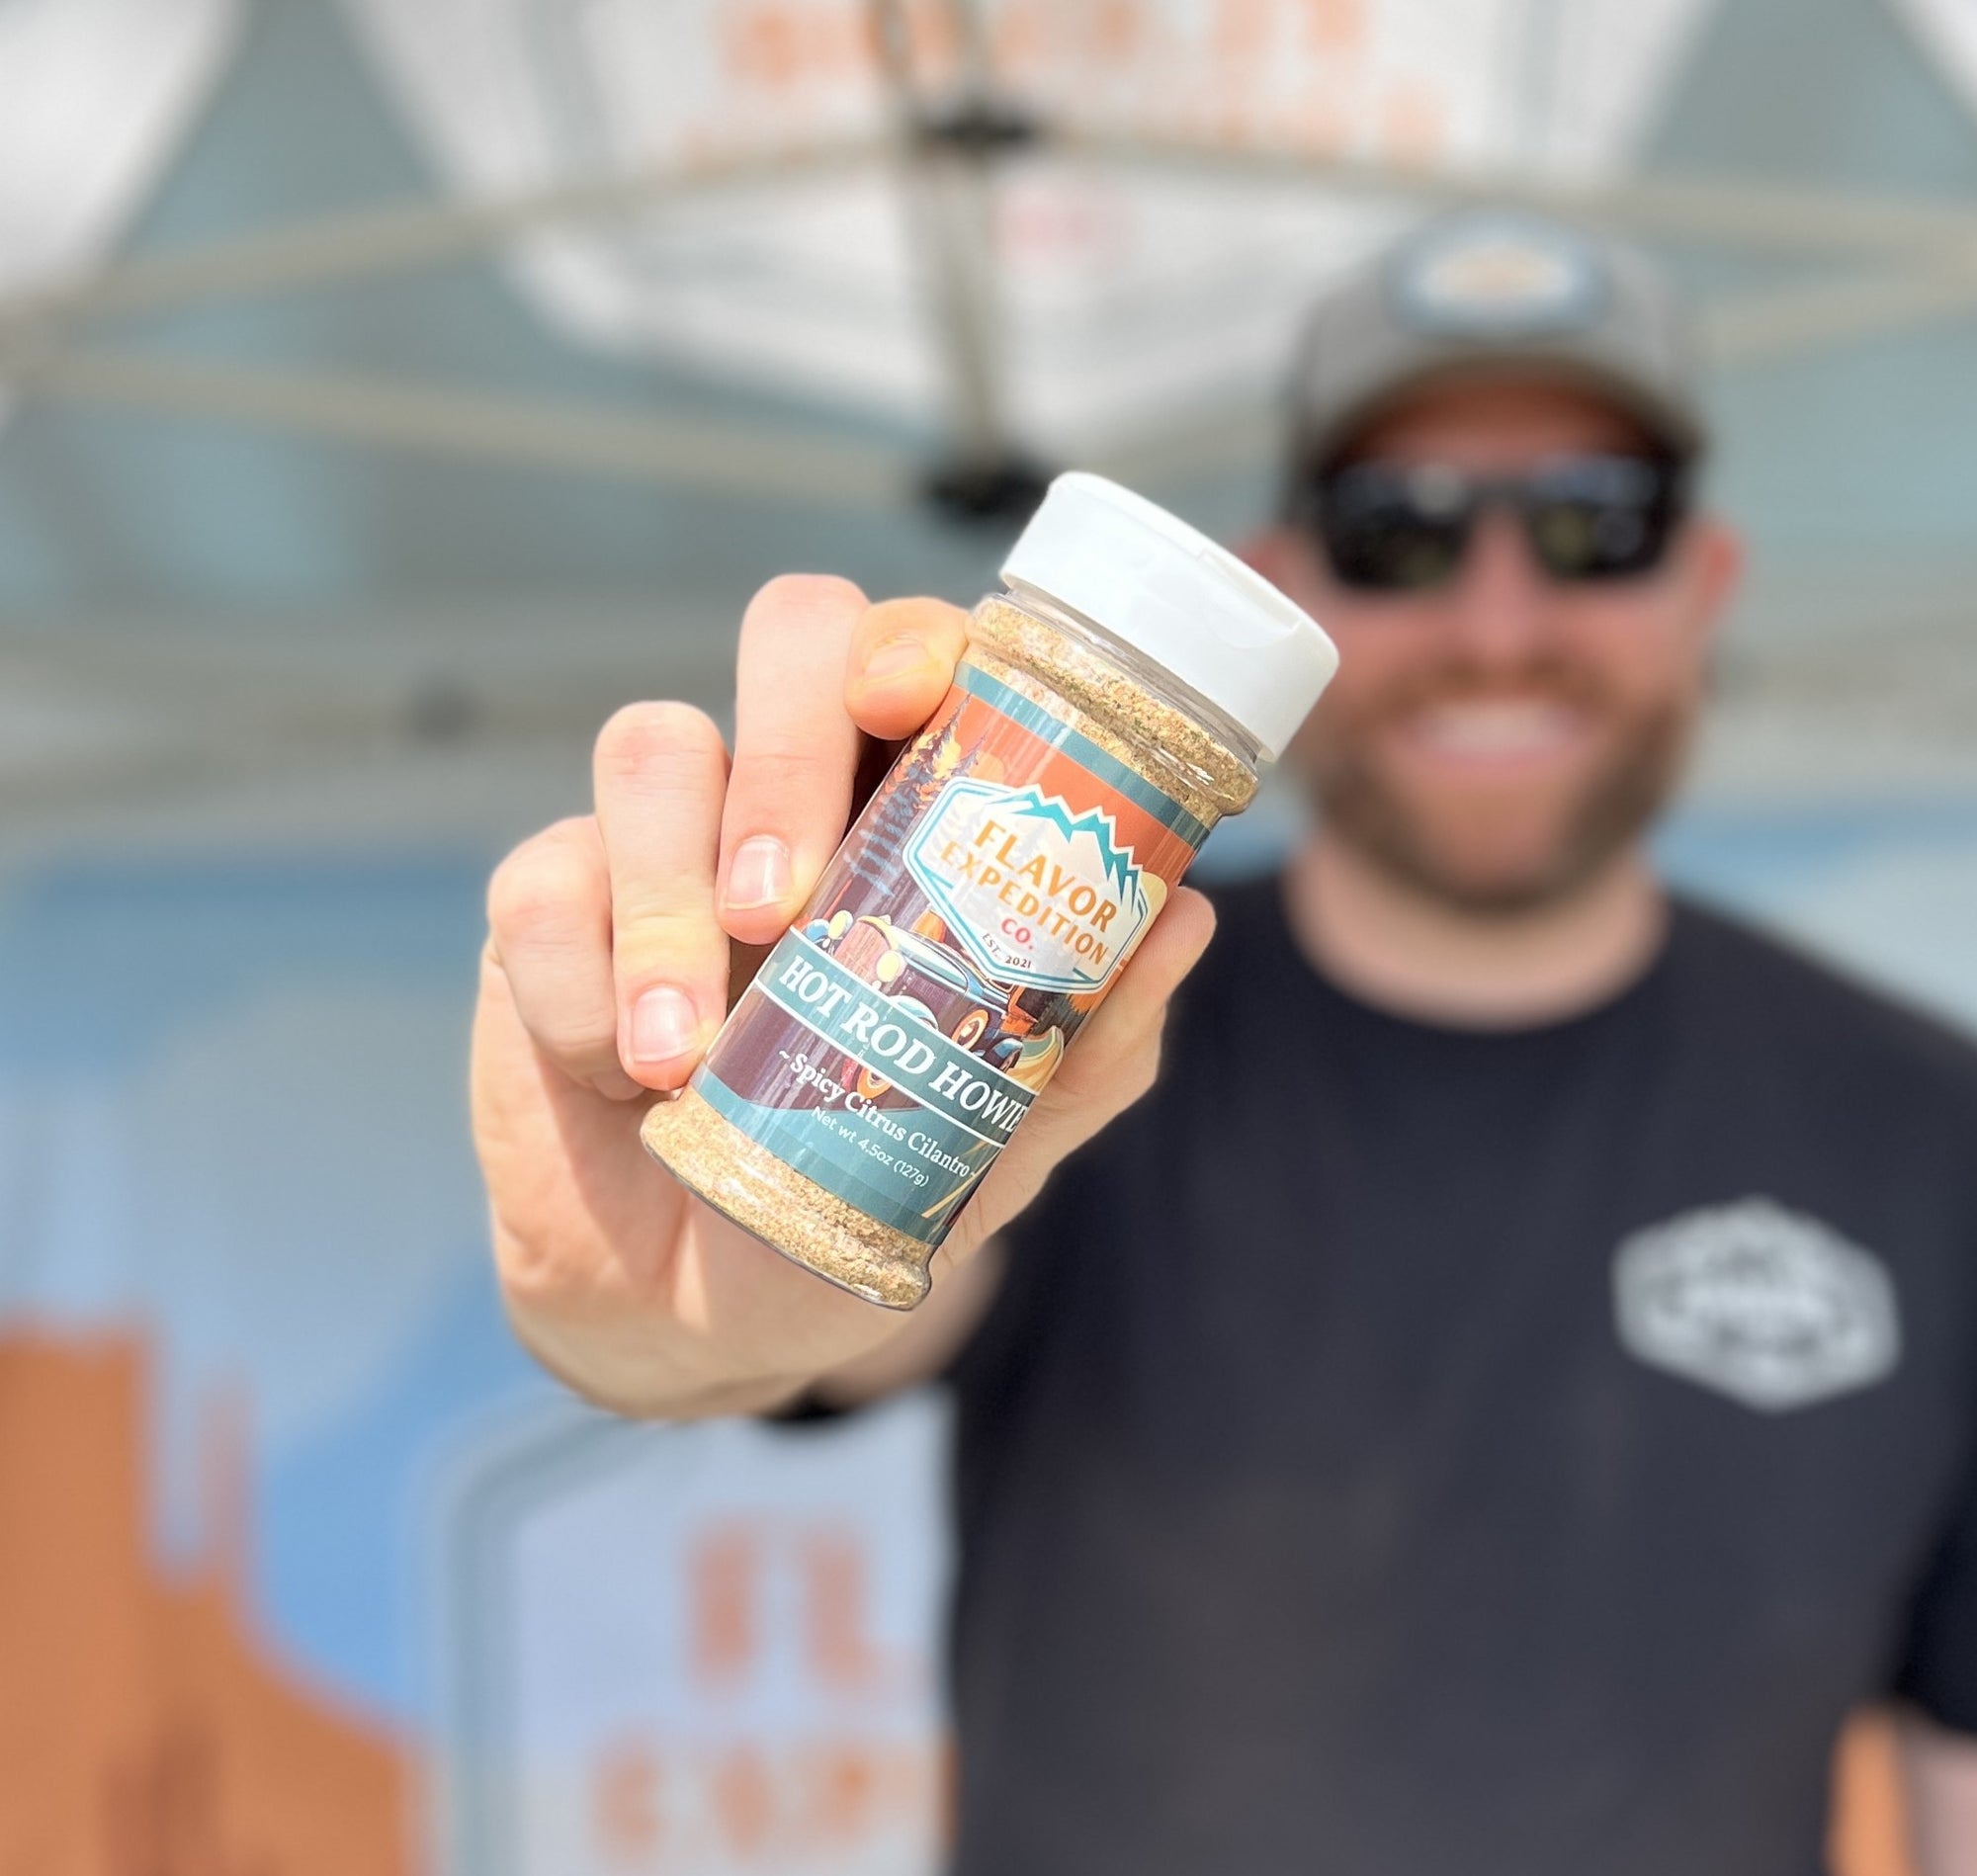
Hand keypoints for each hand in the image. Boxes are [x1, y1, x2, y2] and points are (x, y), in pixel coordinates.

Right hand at [471, 576, 1216, 1416]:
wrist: (699, 1317)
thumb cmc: (852, 1193)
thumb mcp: (985, 1142)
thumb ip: (1082, 1045)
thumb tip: (1188, 920)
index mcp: (906, 818)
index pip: (920, 662)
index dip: (919, 645)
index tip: (913, 702)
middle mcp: (788, 795)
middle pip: (790, 636)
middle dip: (786, 744)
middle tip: (785, 905)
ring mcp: (660, 842)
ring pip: (650, 748)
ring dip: (665, 901)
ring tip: (685, 1061)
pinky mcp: (545, 911)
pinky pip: (540, 887)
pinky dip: (577, 986)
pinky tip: (619, 1078)